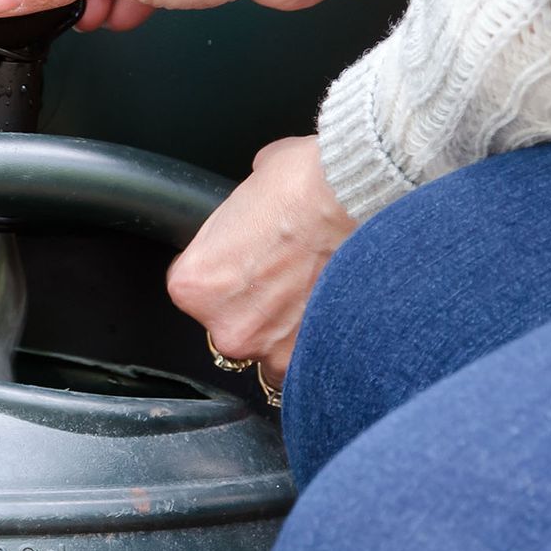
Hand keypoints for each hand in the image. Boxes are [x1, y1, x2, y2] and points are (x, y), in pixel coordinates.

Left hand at [167, 137, 355, 387]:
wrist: (357, 196)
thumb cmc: (304, 184)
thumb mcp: (248, 184)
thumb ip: (239, 215)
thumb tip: (252, 213)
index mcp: (194, 285)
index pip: (193, 290)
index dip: (221, 272)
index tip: (243, 260)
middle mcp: (227, 326)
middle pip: (229, 325)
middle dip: (253, 306)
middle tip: (282, 277)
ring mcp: (271, 348)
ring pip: (267, 351)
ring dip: (283, 332)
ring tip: (310, 297)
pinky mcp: (314, 358)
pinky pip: (305, 366)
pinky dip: (315, 346)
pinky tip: (330, 317)